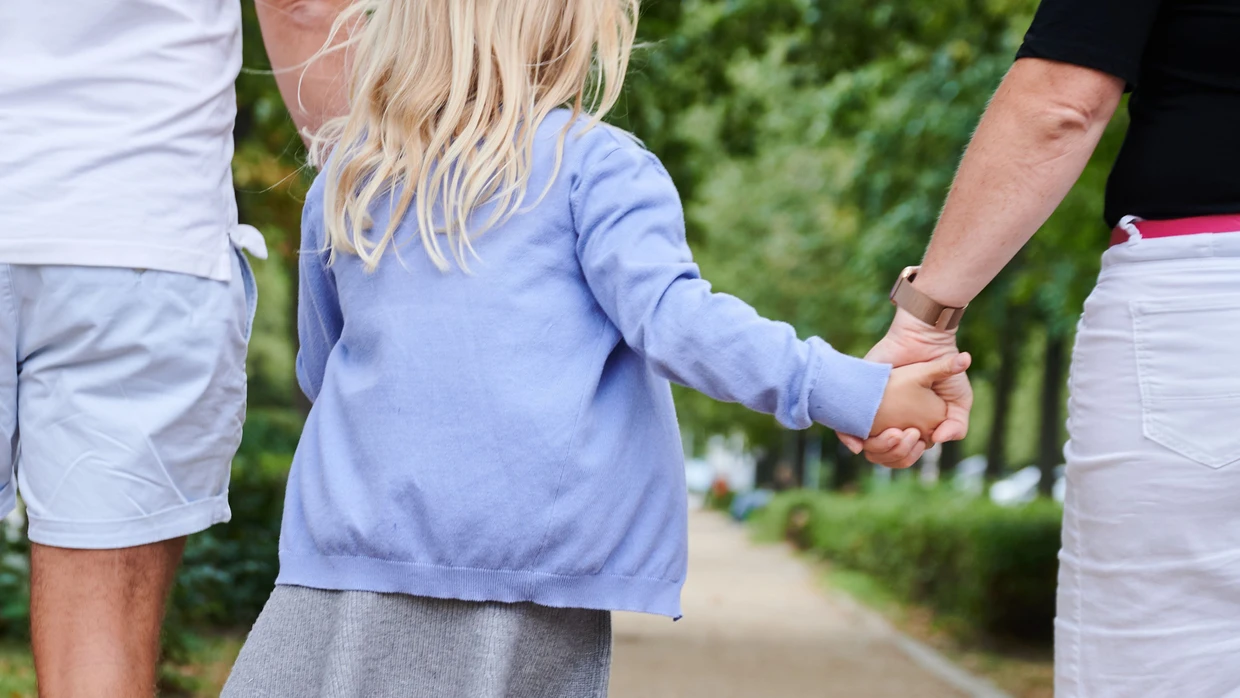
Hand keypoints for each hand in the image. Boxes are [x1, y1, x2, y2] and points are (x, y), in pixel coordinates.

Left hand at [839, 309, 973, 467]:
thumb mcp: (960, 399)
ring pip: (868, 447)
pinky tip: (857, 443)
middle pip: (885, 456)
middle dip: (893, 452)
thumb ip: (957, 423)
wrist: (924, 341)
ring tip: (893, 432)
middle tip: (902, 433)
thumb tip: (940, 440)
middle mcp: (892, 424)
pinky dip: (849, 440)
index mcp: (913, 428)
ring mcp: (873, 414)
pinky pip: (845, 429)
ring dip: (878, 448)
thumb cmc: (944, 370)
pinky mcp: (857, 401)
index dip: (908, 454)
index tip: (917, 440)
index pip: (904, 455)